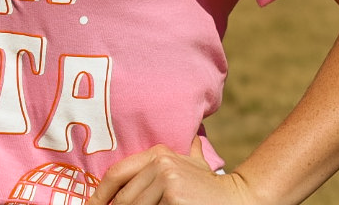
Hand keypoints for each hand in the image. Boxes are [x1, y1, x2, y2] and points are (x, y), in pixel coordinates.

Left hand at [86, 138, 256, 204]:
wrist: (238, 199)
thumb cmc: (211, 188)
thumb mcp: (195, 164)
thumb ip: (188, 151)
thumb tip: (193, 139)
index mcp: (158, 153)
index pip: (117, 173)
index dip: (99, 193)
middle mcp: (160, 163)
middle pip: (123, 197)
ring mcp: (167, 180)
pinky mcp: (174, 197)